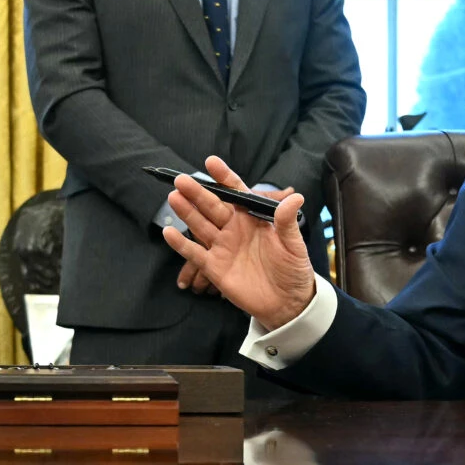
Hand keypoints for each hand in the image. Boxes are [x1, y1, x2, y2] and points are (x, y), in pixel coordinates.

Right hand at [162, 155, 316, 329]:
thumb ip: (287, 221)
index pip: (237, 193)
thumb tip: (296, 197)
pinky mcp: (214, 267)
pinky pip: (194, 253)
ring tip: (174, 196)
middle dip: (198, 192)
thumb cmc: (293, 269)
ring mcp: (222, 246)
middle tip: (182, 179)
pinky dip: (180, 244)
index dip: (224, 178)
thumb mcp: (293, 243)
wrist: (287, 302)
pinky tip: (169, 232)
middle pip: (213, 206)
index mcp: (253, 218)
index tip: (211, 163)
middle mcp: (234, 228)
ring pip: (201, 225)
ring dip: (187, 211)